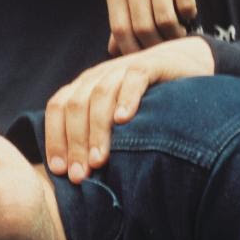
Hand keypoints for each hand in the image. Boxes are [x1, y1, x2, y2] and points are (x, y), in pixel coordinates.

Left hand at [45, 37, 214, 180]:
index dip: (55, 138)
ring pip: (100, 95)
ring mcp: (122, 68)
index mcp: (83, 87)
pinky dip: (126, 98)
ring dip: (97, 130)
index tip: (59, 171)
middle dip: (75, 143)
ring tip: (99, 160)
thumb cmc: (147, 102)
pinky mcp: (151, 64)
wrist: (184, 65)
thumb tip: (77, 174)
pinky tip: (123, 120)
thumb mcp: (114, 117)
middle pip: (75, 105)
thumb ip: (95, 135)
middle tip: (80, 175)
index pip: (57, 108)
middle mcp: (99, 75)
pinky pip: (134, 78)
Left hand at [106, 0, 199, 55]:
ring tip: (179, 34)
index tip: (143, 59)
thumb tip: (113, 50)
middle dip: (156, 46)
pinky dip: (189, 16)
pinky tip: (189, 15)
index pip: (119, 29)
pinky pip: (185, 4)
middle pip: (143, 29)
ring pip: (166, 20)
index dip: (131, 50)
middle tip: (166, 48)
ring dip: (175, 34)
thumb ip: (120, 15)